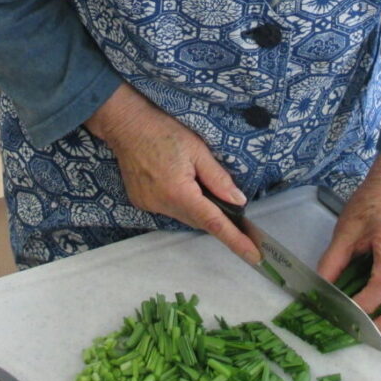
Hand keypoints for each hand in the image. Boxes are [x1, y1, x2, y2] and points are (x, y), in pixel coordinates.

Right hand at [85, 83, 260, 263]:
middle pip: (199, 221)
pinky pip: (169, 210)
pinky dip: (182, 203)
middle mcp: (162, 205)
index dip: (236, 241)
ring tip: (202, 187)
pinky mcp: (141, 202)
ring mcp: (149, 205)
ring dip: (199, 209)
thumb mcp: (198, 150)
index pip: (214, 223)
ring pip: (184, 216)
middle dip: (218, 219)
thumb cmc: (164, 131)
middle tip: (238, 215)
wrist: (126, 124)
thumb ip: (218, 179)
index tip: (254, 256)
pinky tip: (181, 185)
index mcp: (179, 192)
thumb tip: (239, 201)